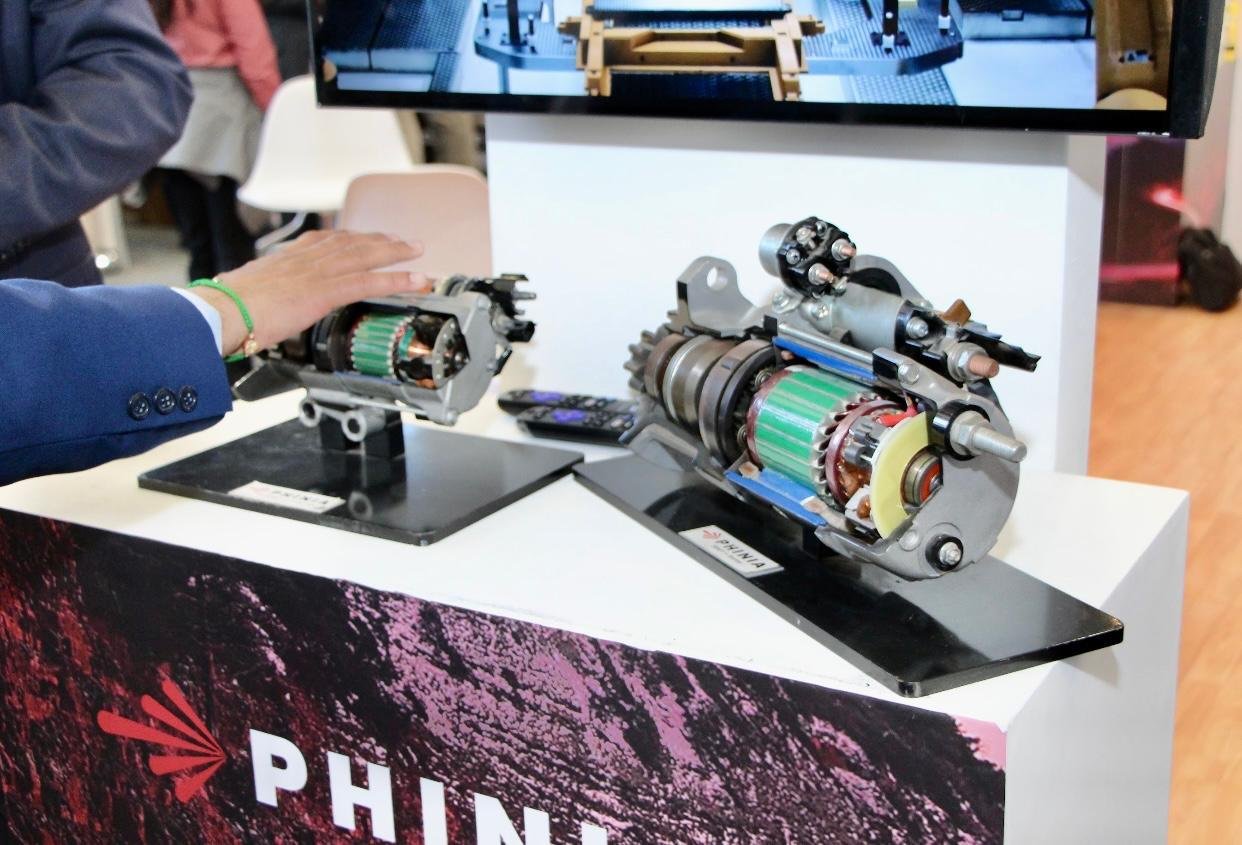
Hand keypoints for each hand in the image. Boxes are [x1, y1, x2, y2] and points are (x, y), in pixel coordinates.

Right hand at [190, 230, 428, 354]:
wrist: (219, 313)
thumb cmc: (225, 310)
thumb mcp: (249, 295)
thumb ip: (266, 295)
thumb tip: (263, 306)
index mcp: (286, 258)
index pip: (324, 241)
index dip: (349, 238)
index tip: (365, 236)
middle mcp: (304, 258)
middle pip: (350, 242)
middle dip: (380, 240)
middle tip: (403, 241)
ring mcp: (316, 273)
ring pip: (365, 256)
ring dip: (395, 253)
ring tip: (417, 253)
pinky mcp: (325, 291)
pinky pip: (369, 282)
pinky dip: (397, 280)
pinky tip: (416, 280)